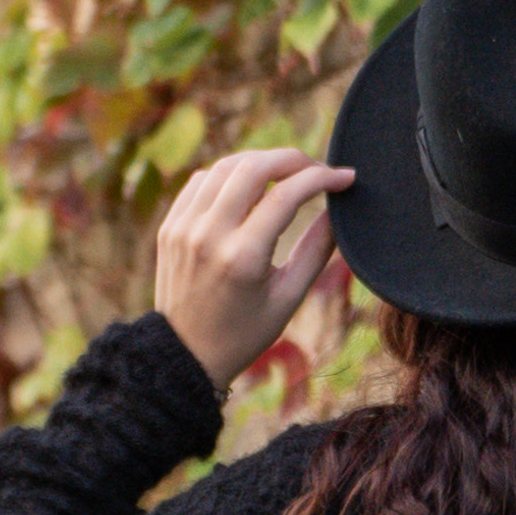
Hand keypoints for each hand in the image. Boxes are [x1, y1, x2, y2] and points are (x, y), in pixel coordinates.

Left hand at [153, 147, 354, 388]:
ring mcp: (184, 228)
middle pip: (253, 167)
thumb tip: (338, 208)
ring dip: (260, 161)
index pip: (287, 195)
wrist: (186, 354)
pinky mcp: (170, 227)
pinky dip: (229, 173)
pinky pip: (201, 181)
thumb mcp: (289, 297)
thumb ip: (317, 249)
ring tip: (287, 172)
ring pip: (224, 166)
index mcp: (242, 257)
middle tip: (316, 168)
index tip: (345, 178)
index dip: (322, 178)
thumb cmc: (244, 333)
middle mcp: (209, 235)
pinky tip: (249, 184)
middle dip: (292, 159)